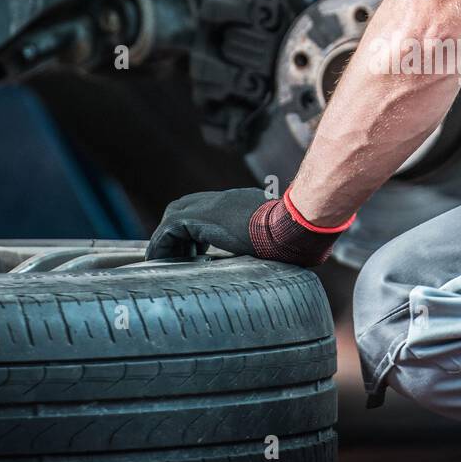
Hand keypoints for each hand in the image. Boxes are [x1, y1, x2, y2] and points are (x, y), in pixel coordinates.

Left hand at [145, 187, 353, 267]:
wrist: (293, 225)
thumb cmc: (296, 234)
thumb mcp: (282, 235)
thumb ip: (277, 239)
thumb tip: (300, 256)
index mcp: (240, 204)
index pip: (207, 208)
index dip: (194, 227)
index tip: (194, 249)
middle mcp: (222, 200)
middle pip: (184, 207)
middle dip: (176, 230)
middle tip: (176, 254)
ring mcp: (211, 206)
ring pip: (174, 217)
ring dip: (167, 239)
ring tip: (165, 261)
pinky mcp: (201, 219)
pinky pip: (169, 231)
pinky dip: (161, 245)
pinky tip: (160, 260)